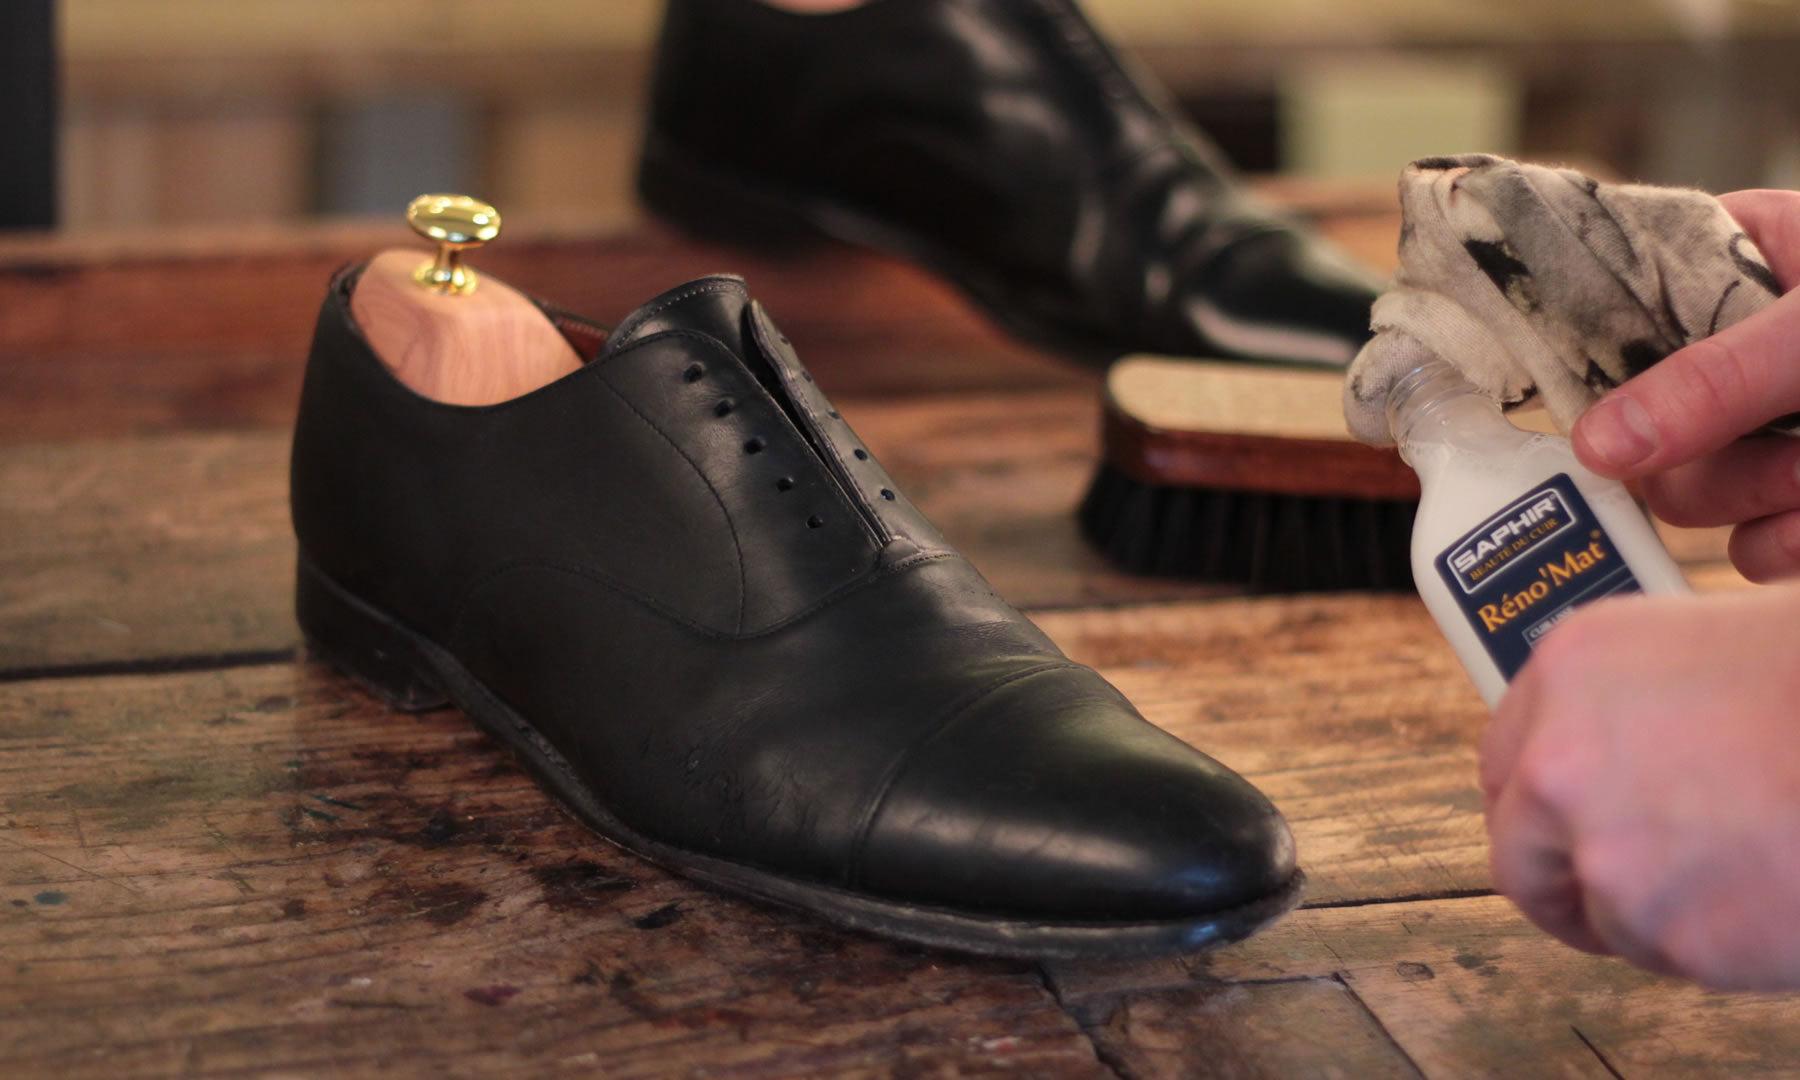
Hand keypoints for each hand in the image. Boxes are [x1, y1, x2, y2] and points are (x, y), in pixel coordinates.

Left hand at [1482, 586, 1799, 988]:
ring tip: (1732, 873)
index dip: (1538, 798)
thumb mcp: (1724, 630)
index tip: (1562, 820)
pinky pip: (1666, 956)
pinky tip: (1761, 897)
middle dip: (1563, 874)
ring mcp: (1605, 854)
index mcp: (1571, 669)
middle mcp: (1560, 761)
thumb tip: (1633, 722)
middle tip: (1623, 880)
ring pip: (1595, 912)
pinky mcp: (1665, 932)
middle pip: (1519, 850)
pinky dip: (1708, 943)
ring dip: (1647, 909)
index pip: (1505, 759)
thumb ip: (1645, 684)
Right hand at [1572, 189, 1799, 580]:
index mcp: (1737, 255)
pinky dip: (1786, 542)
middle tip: (1778, 442)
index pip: (1610, 285)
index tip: (1555, 385)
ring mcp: (1765, 425)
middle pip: (1639, 418)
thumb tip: (1591, 446)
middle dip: (1707, 450)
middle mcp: (1737, 342)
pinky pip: (1745, 546)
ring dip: (1760, 495)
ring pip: (1690, 491)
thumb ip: (1713, 382)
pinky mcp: (1790, 500)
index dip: (1576, 340)